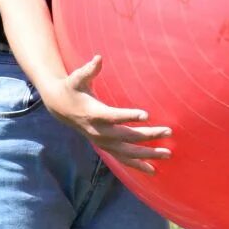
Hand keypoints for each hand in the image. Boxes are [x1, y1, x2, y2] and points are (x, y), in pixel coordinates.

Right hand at [44, 55, 171, 173]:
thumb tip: (98, 58)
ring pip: (126, 152)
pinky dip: (137, 165)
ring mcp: (102, 142)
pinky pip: (122, 160)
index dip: (128, 116)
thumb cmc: (72, 88)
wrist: (60, 107)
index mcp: (93, 113)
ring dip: (147, 154)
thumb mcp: (77, 77)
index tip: (146, 114)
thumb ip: (89, 69)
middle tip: (168, 131)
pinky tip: (152, 170)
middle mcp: (98, 131)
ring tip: (167, 154)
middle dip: (147, 135)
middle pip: (125, 136)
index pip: (112, 116)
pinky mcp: (105, 147)